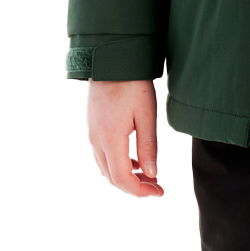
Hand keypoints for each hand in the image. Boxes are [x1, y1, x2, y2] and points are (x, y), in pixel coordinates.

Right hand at [84, 79, 164, 197]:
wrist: (110, 58)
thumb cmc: (132, 82)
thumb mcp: (146, 113)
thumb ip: (148, 146)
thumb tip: (151, 174)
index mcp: (110, 139)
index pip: (122, 178)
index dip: (140, 191)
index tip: (159, 192)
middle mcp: (95, 140)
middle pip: (112, 178)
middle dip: (134, 187)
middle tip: (156, 186)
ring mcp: (90, 134)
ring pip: (105, 168)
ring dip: (125, 176)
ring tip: (148, 175)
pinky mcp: (91, 126)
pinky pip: (101, 155)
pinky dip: (117, 164)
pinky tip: (133, 159)